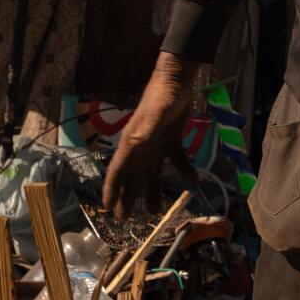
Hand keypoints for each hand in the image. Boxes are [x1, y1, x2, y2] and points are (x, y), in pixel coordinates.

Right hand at [100, 51, 199, 217]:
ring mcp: (156, 145)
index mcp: (131, 143)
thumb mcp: (154, 114)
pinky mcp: (172, 140)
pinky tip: (192, 181)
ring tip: (155, 212)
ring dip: (153, 192)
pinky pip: (177, 160)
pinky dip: (184, 170)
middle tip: (124, 219)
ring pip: (152, 174)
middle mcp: (141, 147)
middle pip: (132, 177)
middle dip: (127, 198)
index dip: (112, 189)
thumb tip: (134, 146)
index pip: (118, 170)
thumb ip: (145, 130)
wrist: (177, 81)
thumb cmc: (161, 96)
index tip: (106, 207)